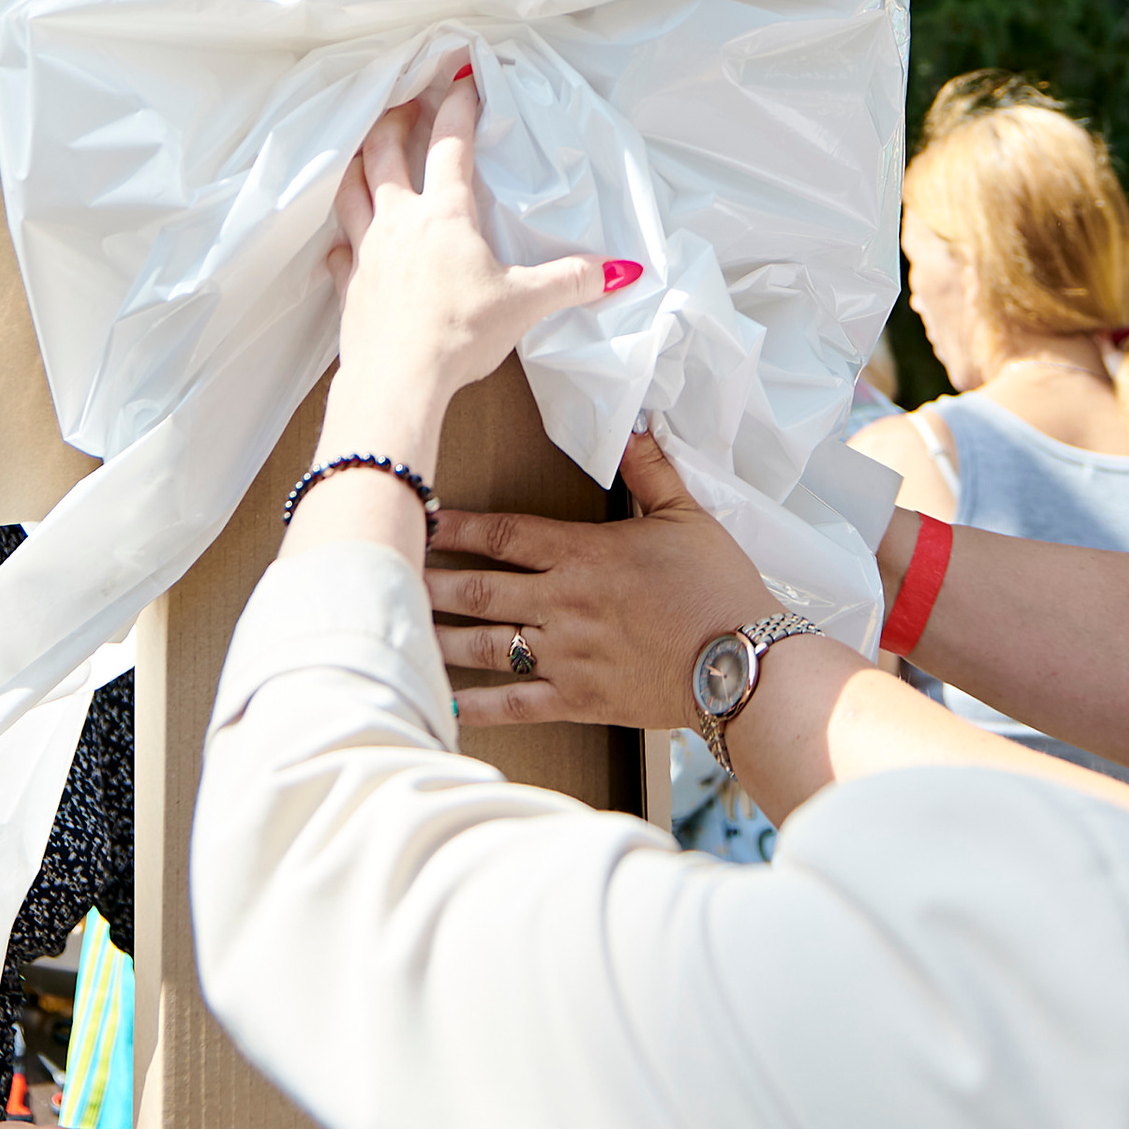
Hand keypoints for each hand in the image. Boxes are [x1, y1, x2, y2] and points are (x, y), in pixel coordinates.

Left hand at [319, 75, 608, 470]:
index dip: (460, 104)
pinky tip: (346, 240)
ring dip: (356, 163)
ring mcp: (366, 250)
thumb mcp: (525, 304)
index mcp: (444, 212)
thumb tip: (619, 270)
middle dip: (396, 118)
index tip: (466, 75)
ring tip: (364, 151)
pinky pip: (337, 249)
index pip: (450, 141)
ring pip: (350, 189)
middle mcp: (399, 219)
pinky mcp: (348, 285)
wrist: (397, 382)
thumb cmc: (459, 334)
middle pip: (384, 150)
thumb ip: (570, 281)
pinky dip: (341, 236)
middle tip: (406, 101)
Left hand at [428, 428, 760, 725]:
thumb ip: (650, 470)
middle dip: (430, 581)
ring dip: (439, 635)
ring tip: (399, 627)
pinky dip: (475, 706)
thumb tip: (632, 422)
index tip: (420, 518)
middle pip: (480, 589)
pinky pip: (516, 704)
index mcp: (584, 555)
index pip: (505, 534)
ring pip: (486, 644)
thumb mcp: (688, 515)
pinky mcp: (579, 699)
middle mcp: (564, 604)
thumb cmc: (718, 587)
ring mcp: (567, 655)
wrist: (742, 663)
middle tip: (386, 574)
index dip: (457, 527)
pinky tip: (441, 702)